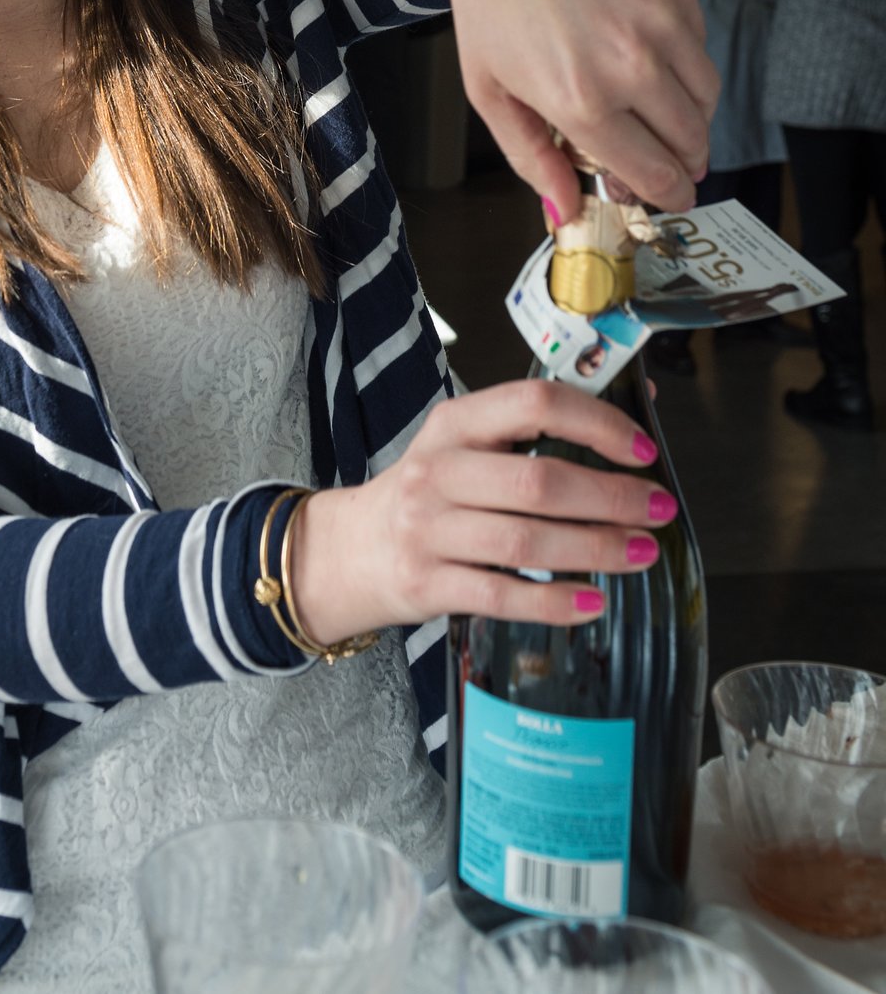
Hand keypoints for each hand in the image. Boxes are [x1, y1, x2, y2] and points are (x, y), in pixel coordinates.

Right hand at [288, 379, 674, 638]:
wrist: (347, 550)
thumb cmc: (427, 495)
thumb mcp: (464, 448)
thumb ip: (533, 433)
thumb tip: (639, 412)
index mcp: (454, 424)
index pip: (532, 404)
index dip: (596, 424)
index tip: (642, 450)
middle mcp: (437, 471)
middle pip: (537, 481)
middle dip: (611, 497)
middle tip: (658, 510)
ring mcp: (427, 530)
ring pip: (525, 542)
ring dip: (595, 549)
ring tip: (641, 553)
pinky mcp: (426, 584)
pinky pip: (501, 596)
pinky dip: (554, 603)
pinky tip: (593, 602)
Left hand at [432, 0, 716, 224]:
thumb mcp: (489, 88)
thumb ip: (530, 156)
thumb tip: (565, 211)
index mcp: (580, 100)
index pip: (651, 173)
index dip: (666, 194)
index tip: (669, 197)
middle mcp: (632, 66)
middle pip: (691, 142)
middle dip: (684, 163)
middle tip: (671, 164)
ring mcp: (663, 24)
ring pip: (707, 98)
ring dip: (693, 118)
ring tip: (663, 116)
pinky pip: (701, 47)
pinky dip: (687, 66)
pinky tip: (652, 58)